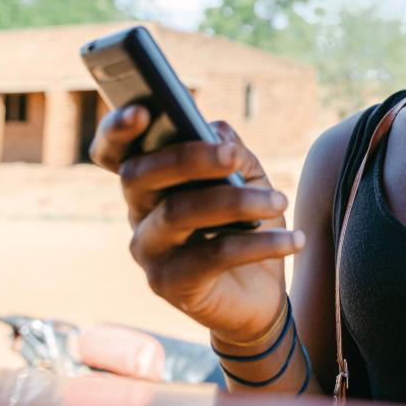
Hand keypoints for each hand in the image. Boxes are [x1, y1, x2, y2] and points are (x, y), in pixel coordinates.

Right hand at [90, 105, 305, 343]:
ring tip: (279, 200)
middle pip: (140, 175)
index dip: (116, 129)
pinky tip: (292, 240)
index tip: (141, 110)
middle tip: (233, 155)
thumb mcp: (247, 179)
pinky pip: (212, 256)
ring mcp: (148, 250)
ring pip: (178, 213)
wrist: (258, 294)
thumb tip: (218, 134)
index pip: (113, 151)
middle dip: (188, 157)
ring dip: (236, 202)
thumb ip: (232, 152)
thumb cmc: (246, 225)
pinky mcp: (169, 284)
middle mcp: (138, 211)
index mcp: (150, 179)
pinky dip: (258, 244)